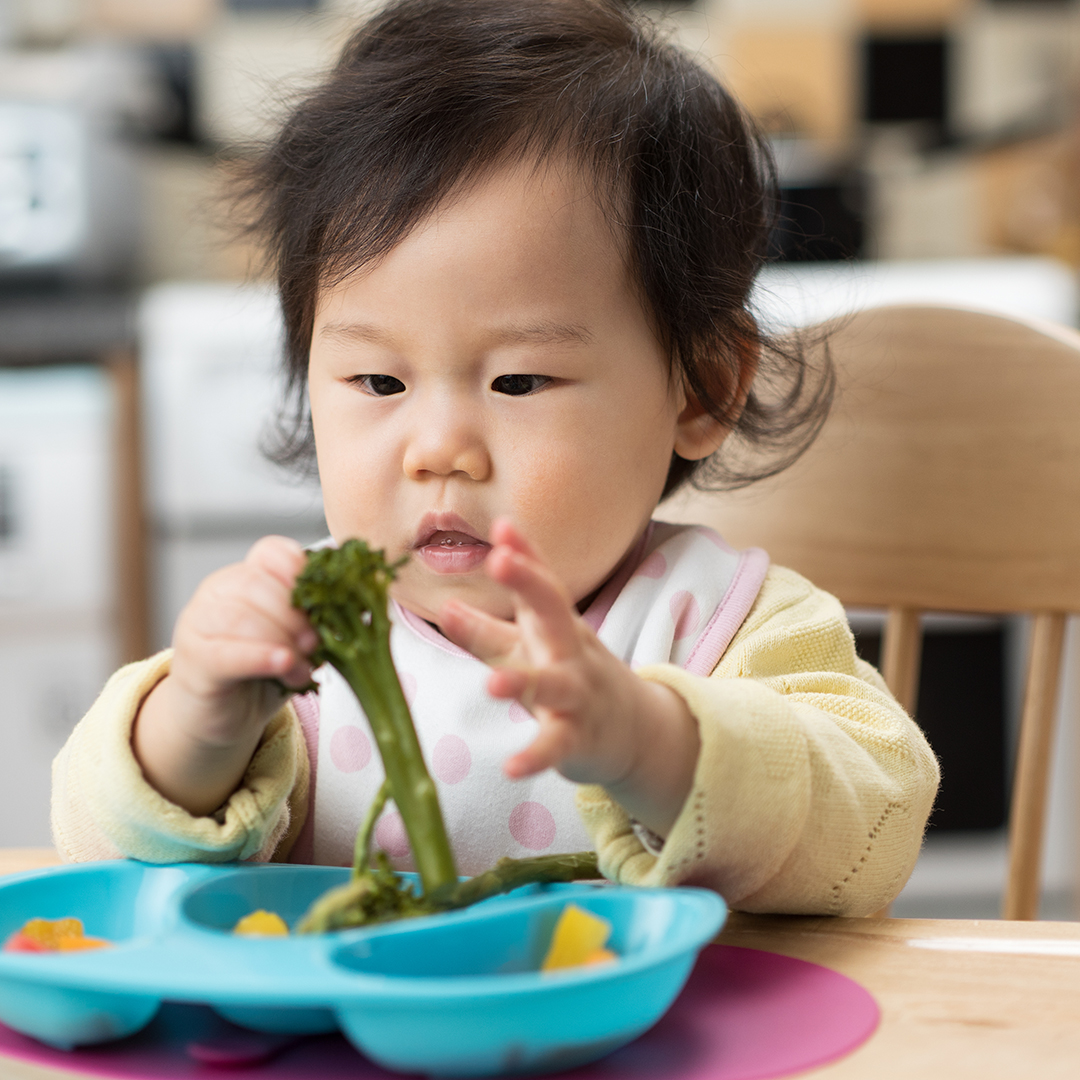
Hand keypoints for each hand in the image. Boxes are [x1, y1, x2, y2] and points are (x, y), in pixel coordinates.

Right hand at [133, 536, 315, 814]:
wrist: (223, 716)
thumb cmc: (263, 671)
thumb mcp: (298, 641)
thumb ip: (321, 621)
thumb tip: (365, 606)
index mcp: (246, 577)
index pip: (271, 553)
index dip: (298, 569)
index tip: (321, 597)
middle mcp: (218, 592)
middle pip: (257, 585)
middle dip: (295, 614)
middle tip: (317, 642)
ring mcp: (199, 622)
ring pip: (241, 617)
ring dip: (282, 640)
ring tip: (304, 666)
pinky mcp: (193, 659)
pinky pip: (226, 652)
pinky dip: (260, 657)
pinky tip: (284, 664)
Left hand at [439, 520, 699, 835]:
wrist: (631, 730)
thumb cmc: (567, 675)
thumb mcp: (529, 647)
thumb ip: (487, 627)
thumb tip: (445, 605)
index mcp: (555, 624)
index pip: (540, 582)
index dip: (523, 555)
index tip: (502, 526)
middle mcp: (569, 651)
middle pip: (553, 611)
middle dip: (529, 583)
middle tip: (501, 559)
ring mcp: (576, 694)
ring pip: (552, 683)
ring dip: (523, 680)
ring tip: (492, 683)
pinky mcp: (577, 738)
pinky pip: (556, 745)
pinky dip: (535, 756)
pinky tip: (511, 768)